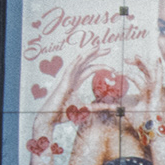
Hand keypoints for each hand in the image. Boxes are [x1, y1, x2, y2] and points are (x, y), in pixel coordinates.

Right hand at [24, 47, 105, 164]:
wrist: (50, 118)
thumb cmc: (64, 114)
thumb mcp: (86, 109)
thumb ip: (99, 107)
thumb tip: (114, 107)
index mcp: (75, 82)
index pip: (89, 69)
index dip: (100, 65)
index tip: (113, 68)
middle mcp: (71, 78)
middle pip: (85, 62)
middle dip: (96, 54)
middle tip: (109, 48)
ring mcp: (66, 79)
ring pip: (78, 62)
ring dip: (88, 54)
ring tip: (98, 47)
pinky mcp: (63, 83)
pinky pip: (70, 69)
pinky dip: (76, 62)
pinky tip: (83, 56)